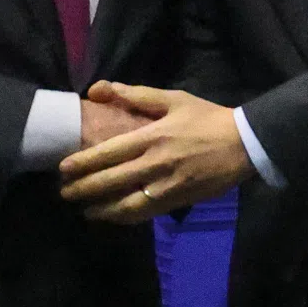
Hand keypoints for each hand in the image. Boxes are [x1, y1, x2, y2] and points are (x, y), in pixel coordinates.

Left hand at [59, 81, 254, 222]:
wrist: (244, 143)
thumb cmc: (206, 118)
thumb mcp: (173, 99)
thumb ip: (136, 95)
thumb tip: (101, 88)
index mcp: (153, 135)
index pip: (110, 152)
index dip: (84, 163)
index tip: (64, 169)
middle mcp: (156, 163)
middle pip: (112, 181)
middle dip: (84, 189)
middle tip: (64, 193)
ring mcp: (167, 185)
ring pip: (126, 204)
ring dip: (102, 210)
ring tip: (85, 210)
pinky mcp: (178, 201)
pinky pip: (145, 214)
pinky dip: (125, 218)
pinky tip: (113, 217)